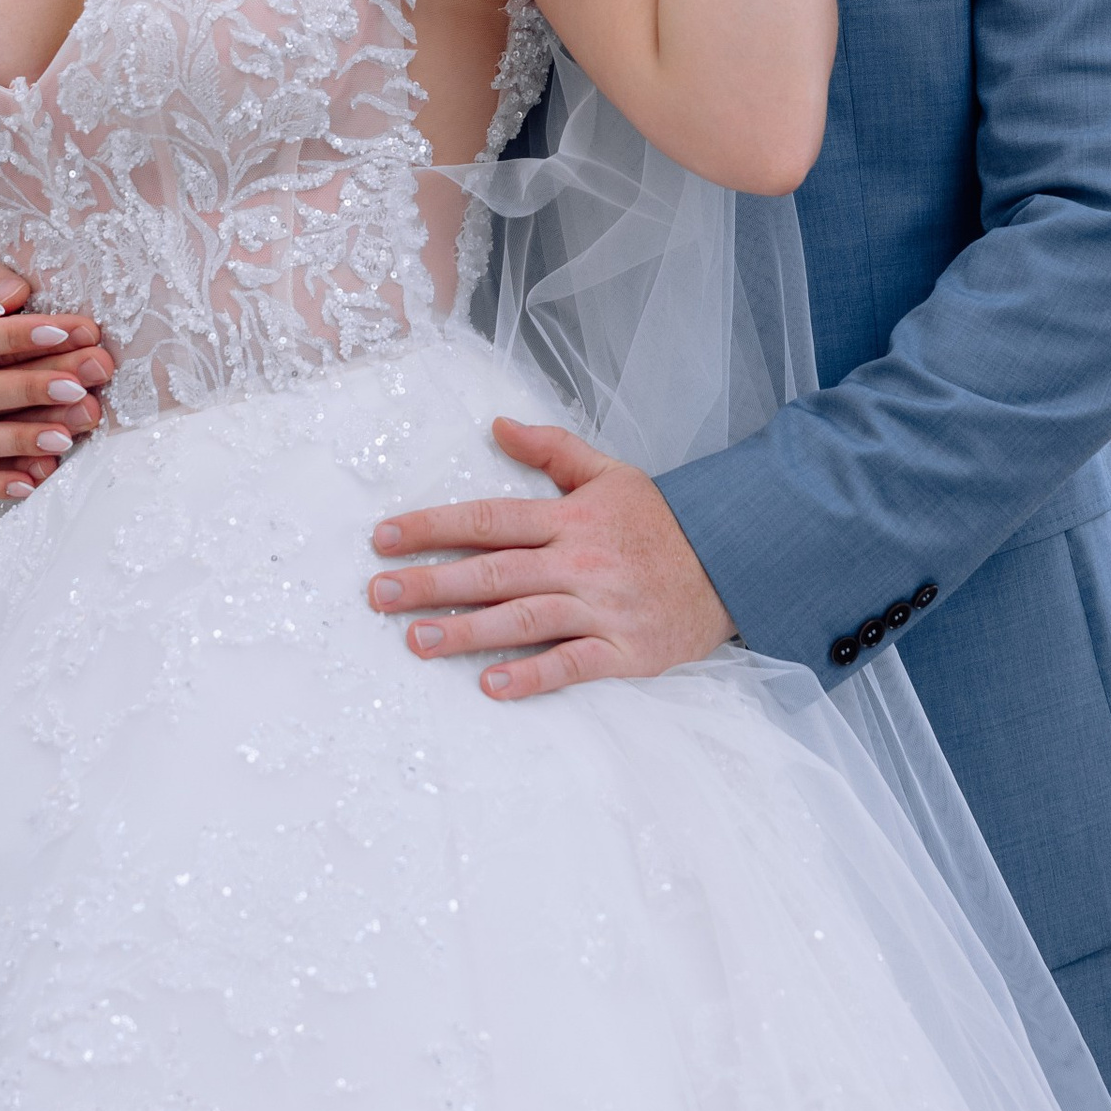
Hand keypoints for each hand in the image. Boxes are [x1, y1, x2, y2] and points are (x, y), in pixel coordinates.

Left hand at [367, 417, 734, 694]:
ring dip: (467, 632)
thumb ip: (551, 449)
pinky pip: (572, 663)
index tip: (384, 537)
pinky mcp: (623, 650)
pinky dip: (532, 675)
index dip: (434, 526)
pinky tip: (491, 685)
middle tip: (378, 595)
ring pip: (524, 619)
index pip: (490, 518)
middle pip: (494, 571)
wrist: (731, 563)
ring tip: (417, 641)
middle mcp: (580, 561)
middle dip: (431, 582)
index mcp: (570, 518)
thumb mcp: (609, 472)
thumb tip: (496, 425)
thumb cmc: (660, 521)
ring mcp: (601, 608)